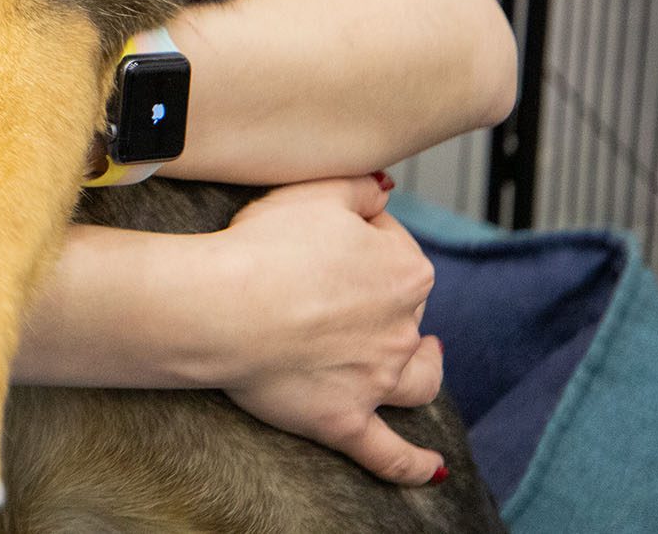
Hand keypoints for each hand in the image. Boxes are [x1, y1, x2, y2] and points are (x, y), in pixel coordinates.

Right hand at [199, 175, 445, 485]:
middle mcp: (401, 327)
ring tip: (426, 359)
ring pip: (416, 378)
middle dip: (383, 296)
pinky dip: (414, 464)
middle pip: (405, 308)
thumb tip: (383, 192)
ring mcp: (376, 379)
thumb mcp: (315, 191)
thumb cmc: (264, 246)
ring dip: (425, 367)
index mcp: (403, 270)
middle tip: (337, 286)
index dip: (362, 233)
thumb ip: (360, 188)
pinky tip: (433, 471)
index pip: (394, 244)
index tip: (327, 231)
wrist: (224, 308)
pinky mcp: (345, 420)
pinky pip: (388, 452)